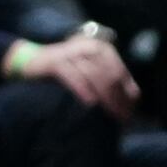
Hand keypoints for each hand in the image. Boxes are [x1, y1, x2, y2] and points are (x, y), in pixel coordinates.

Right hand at [18, 29, 139, 114]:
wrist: (33, 60)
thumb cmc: (67, 70)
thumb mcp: (91, 71)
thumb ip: (109, 81)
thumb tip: (133, 101)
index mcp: (102, 49)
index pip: (121, 74)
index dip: (127, 95)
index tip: (129, 115)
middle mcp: (90, 47)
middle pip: (110, 76)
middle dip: (119, 99)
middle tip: (121, 120)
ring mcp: (73, 53)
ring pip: (95, 76)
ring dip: (106, 98)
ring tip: (111, 116)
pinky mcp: (57, 62)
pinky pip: (74, 76)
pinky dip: (84, 90)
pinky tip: (91, 103)